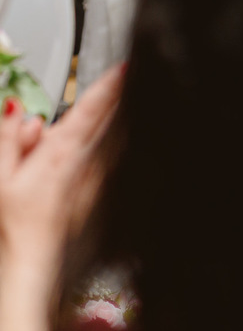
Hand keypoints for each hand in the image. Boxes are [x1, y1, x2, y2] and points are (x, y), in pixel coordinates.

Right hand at [0, 65, 123, 329]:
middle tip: (140, 71)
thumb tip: (21, 112)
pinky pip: (119, 156)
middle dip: (128, 93)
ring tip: (139, 94)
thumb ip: (9, 140)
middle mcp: (88, 162)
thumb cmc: (15, 226)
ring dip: (129, 114)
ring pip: (122, 136)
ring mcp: (100, 177)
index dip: (111, 85)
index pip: (92, 109)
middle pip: (116, 118)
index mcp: (62, 152)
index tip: (127, 65)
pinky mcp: (102, 192)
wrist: (32, 264)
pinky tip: (130, 134)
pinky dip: (126, 139)